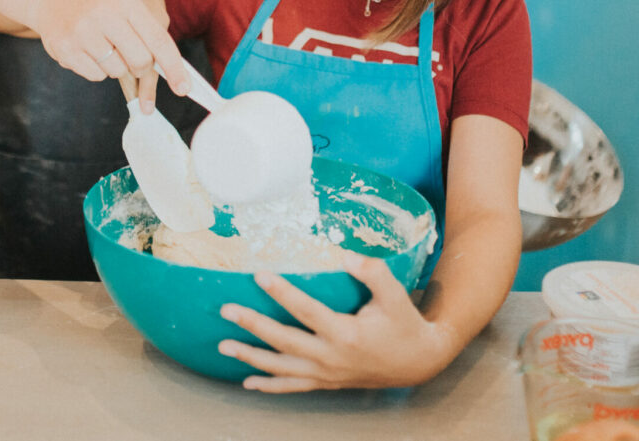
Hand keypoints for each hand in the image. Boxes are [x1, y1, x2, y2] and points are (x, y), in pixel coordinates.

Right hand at [31, 0, 186, 107]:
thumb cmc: (100, 5)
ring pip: (117, 72)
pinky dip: (96, 69)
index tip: (184, 89)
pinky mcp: (66, 48)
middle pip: (140, 62)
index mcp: (126, 1)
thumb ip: (149, 34)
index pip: (158, 41)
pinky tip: (85, 49)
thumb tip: (174, 76)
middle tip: (130, 56)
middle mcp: (104, 14)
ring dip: (115, 66)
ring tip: (101, 45)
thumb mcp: (125, 5)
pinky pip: (95, 76)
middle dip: (139, 66)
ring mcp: (83, 32)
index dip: (174, 67)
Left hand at [217, 252, 456, 390]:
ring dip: (251, 358)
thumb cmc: (404, 324)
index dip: (282, 293)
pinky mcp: (327, 383)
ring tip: (223, 346)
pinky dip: (269, 386)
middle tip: (226, 310)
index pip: (306, 311)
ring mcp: (327, 375)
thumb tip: (347, 255)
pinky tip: (247, 384)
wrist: (419, 363)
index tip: (258, 275)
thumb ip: (374, 273)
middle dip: (253, 326)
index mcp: (346, 334)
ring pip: (282, 368)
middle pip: (284, 341)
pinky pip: (293, 387)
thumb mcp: (396, 296)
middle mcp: (332, 358)